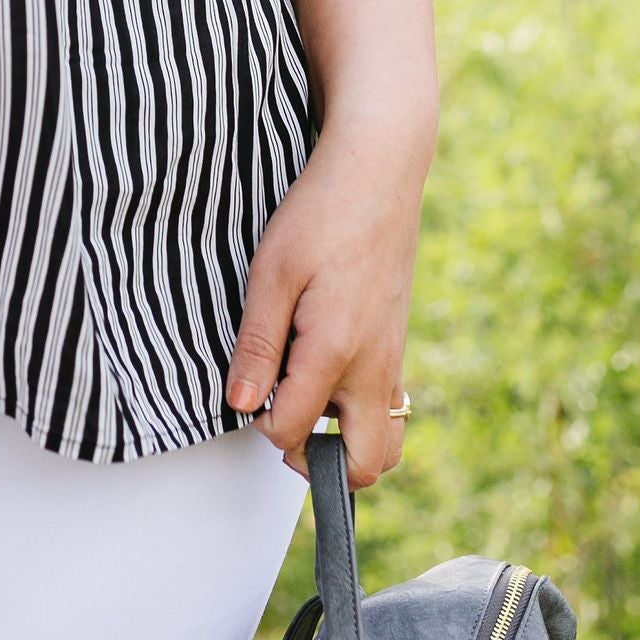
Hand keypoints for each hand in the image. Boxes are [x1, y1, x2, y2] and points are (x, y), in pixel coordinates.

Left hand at [224, 120, 427, 486]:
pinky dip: (360, 414)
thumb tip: (241, 405)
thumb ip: (257, 345)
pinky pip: (389, 408)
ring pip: (384, 442)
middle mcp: (375, 368)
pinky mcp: (398, 346)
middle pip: (364, 466)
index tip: (246, 393)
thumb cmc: (321, 215)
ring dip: (345, 444)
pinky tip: (326, 372)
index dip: (262, 426)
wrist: (378, 174)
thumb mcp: (271, 273)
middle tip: (282, 426)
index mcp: (336, 352)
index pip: (295, 433)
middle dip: (319, 465)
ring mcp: (393, 360)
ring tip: (304, 402)